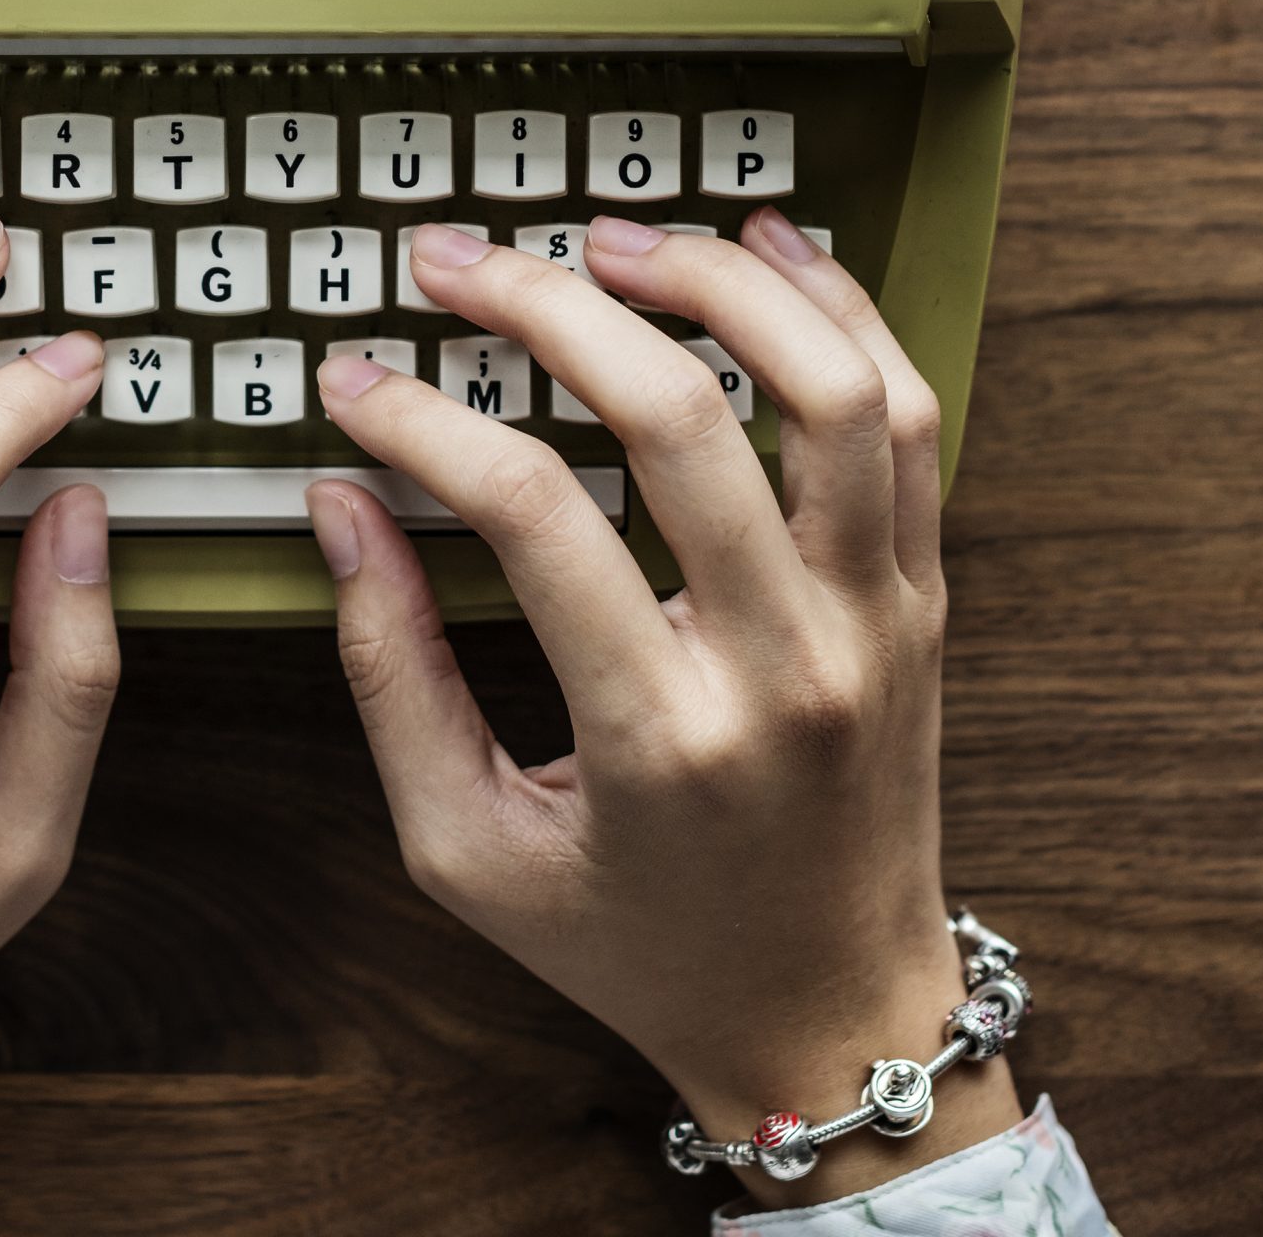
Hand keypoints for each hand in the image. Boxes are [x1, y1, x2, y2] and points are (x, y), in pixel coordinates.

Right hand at [305, 210, 1018, 1206]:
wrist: (835, 1024)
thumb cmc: (642, 947)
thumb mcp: (468, 851)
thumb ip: (395, 672)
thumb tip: (341, 506)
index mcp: (662, 739)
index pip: (530, 513)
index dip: (422, 419)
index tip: (356, 379)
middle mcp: (786, 666)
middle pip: (675, 417)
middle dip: (544, 306)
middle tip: (455, 260)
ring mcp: (875, 623)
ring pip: (826, 390)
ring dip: (714, 282)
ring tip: (610, 238)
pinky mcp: (922, 598)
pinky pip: (909, 420)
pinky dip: (843, 314)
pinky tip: (767, 248)